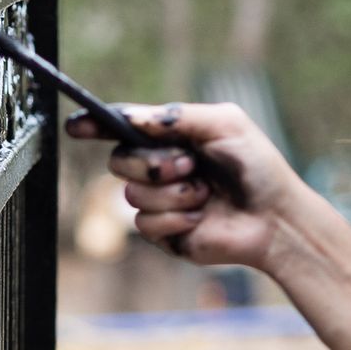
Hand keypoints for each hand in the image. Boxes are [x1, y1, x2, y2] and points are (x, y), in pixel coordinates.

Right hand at [71, 99, 297, 273]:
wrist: (275, 217)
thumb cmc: (257, 167)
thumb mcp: (225, 124)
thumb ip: (177, 116)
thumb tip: (131, 116)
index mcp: (170, 137)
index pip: (121, 128)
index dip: (94, 125)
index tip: (75, 126)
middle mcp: (159, 168)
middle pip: (118, 160)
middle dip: (151, 162)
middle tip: (188, 165)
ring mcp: (160, 201)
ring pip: (132, 194)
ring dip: (172, 193)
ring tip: (205, 194)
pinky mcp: (163, 233)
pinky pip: (146, 223)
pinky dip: (176, 218)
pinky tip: (201, 218)